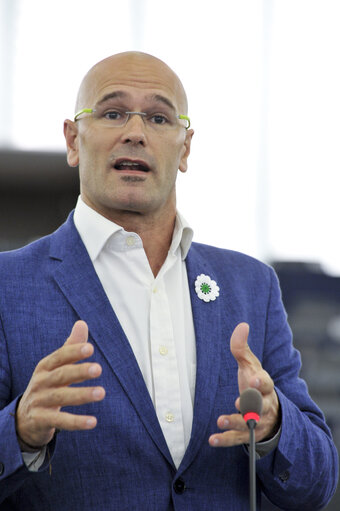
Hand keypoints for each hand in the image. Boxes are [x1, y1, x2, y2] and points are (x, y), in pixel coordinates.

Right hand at [16, 321, 104, 449]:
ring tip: (102, 393)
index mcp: (45, 366)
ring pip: (61, 397)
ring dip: (82, 395)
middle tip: (99, 369)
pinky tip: (93, 421)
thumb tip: (82, 322)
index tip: (90, 348)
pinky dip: (76, 422)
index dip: (74, 352)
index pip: (60, 356)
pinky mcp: (41, 420)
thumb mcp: (56, 367)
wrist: (24, 418)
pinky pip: (60, 421)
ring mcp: (39, 401)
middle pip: (61, 375)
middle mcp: (41, 382)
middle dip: (79, 371)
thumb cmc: (47, 386)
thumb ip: (70, 347)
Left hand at [209, 322, 279, 447]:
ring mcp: (258, 421)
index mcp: (265, 386)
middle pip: (261, 405)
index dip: (260, 381)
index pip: (266, 383)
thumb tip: (242, 325)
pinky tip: (212, 439)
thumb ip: (242, 348)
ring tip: (221, 420)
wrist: (271, 412)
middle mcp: (264, 404)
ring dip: (235, 422)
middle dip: (251, 404)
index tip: (253, 378)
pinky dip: (225, 439)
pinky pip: (238, 439)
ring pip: (250, 424)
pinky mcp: (249, 434)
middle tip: (240, 402)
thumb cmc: (255, 383)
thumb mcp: (250, 365)